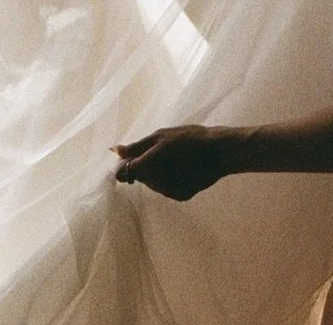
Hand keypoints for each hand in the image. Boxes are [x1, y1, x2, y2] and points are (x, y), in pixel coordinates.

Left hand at [114, 126, 240, 199]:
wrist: (219, 151)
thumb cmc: (188, 138)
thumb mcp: (160, 136)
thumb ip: (136, 147)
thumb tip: (114, 151)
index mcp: (149, 165)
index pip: (125, 172)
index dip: (124, 165)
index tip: (131, 157)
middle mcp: (157, 183)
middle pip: (139, 177)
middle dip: (143, 165)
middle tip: (161, 150)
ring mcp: (170, 192)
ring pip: (152, 183)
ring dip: (155, 172)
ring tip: (173, 157)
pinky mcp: (181, 196)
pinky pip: (166, 188)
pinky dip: (168, 179)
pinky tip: (181, 167)